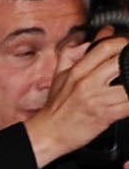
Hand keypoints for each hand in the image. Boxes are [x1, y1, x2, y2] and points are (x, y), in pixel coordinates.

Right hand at [25, 33, 128, 165]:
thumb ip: (75, 52)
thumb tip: (99, 33)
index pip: (106, 46)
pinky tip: (128, 99)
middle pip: (120, 59)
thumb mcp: (59, 75)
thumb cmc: (55, 108)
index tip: (126, 46)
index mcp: (77, 71)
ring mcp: (97, 99)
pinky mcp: (105, 115)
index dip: (122, 42)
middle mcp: (87, 83)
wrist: (47, 135)